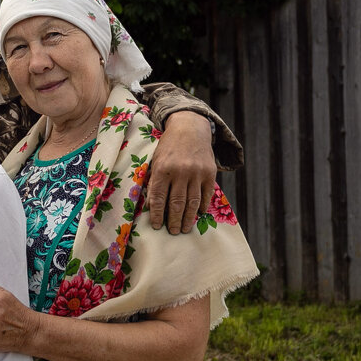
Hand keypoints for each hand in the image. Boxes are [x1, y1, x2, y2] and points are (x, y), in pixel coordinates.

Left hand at [147, 111, 216, 233]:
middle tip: (173, 232)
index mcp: (163, 169)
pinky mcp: (210, 172)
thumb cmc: (168, 147)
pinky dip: (202, 206)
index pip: (159, 198)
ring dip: (188, 218)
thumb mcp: (156, 161)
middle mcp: (180, 172)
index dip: (157, 215)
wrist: (189, 128)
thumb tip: (151, 206)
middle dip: (173, 221)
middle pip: (177, 204)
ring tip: (184, 228)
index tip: (156, 226)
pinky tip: (199, 215)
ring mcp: (197, 173)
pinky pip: (206, 194)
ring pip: (192, 202)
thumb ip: (154, 182)